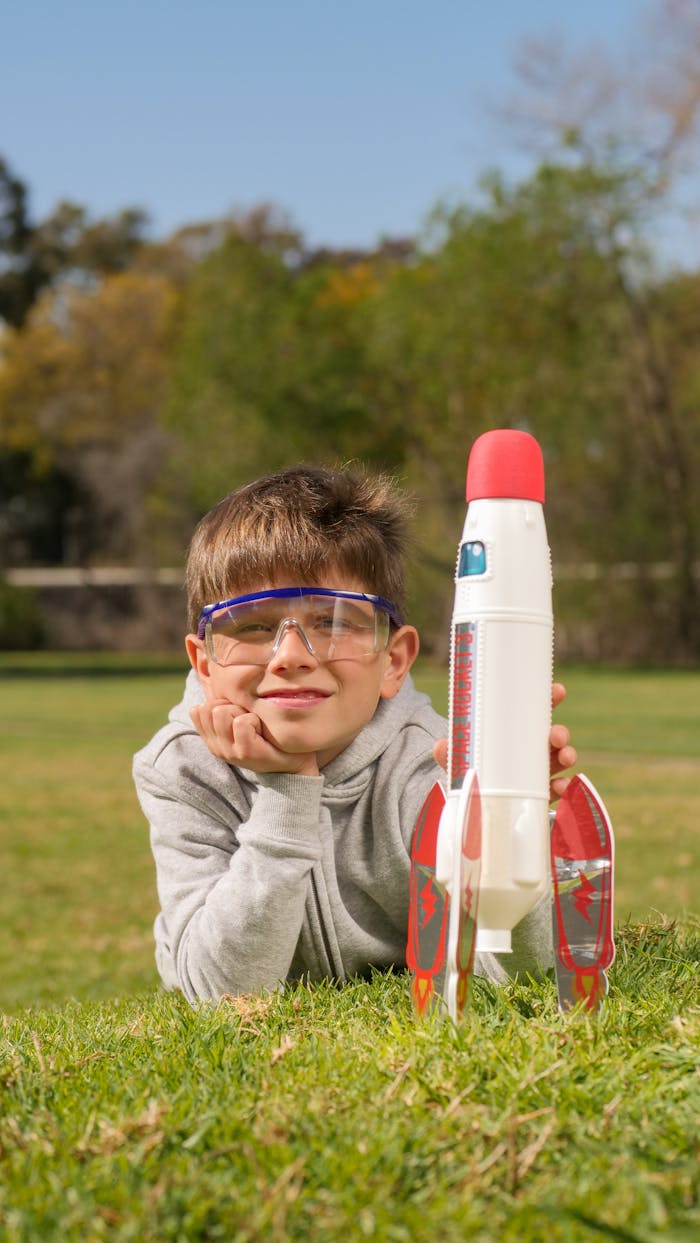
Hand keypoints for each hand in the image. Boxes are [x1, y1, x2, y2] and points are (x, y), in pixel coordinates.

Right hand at [189, 699, 319, 775]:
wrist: (292, 762)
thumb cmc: (266, 734)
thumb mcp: (238, 721)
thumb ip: (224, 707)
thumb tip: (214, 677)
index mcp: (211, 738)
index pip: (196, 710)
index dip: (218, 703)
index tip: (236, 713)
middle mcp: (215, 746)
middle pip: (210, 707)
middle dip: (231, 706)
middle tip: (249, 719)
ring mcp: (228, 751)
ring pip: (222, 712)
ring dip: (242, 712)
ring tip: (255, 724)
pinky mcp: (244, 753)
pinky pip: (241, 722)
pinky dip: (254, 720)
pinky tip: (262, 730)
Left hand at [431, 681, 576, 802]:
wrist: (472, 797)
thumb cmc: (472, 769)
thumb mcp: (459, 759)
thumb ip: (449, 754)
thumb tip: (440, 746)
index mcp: (516, 733)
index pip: (536, 712)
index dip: (549, 699)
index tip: (558, 691)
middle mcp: (532, 749)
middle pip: (552, 736)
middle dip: (559, 732)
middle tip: (556, 736)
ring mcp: (539, 771)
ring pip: (560, 759)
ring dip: (567, 755)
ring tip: (565, 756)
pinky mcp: (541, 793)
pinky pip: (557, 788)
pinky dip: (563, 786)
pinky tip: (562, 785)